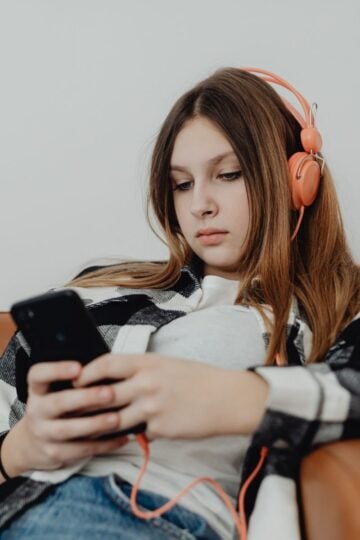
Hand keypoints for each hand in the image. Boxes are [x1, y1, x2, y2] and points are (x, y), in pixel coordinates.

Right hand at [12, 361, 128, 474]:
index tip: (78, 367)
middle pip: (57, 403)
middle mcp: (36, 411)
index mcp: (38, 390)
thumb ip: (76, 382)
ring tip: (116, 418)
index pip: (38, 375)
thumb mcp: (56, 390)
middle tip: (109, 393)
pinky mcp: (53, 453)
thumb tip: (108, 370)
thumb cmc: (56, 407)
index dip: (56, 370)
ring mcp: (43, 433)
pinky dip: (102, 445)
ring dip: (94, 424)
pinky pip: (79, 450)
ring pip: (67, 430)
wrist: (34, 443)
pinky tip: (120, 438)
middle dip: (85, 398)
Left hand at [72, 353, 233, 440]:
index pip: (106, 364)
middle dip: (85, 403)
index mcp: (148, 363)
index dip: (86, 372)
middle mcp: (146, 384)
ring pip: (114, 420)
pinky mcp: (160, 429)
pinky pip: (138, 434)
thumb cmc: (199, 378)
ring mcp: (152, 408)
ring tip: (92, 427)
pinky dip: (134, 433)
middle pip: (103, 395)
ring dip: (103, 425)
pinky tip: (134, 432)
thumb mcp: (167, 364)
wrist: (227, 398)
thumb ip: (141, 370)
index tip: (76, 379)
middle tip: (73, 408)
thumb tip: (115, 378)